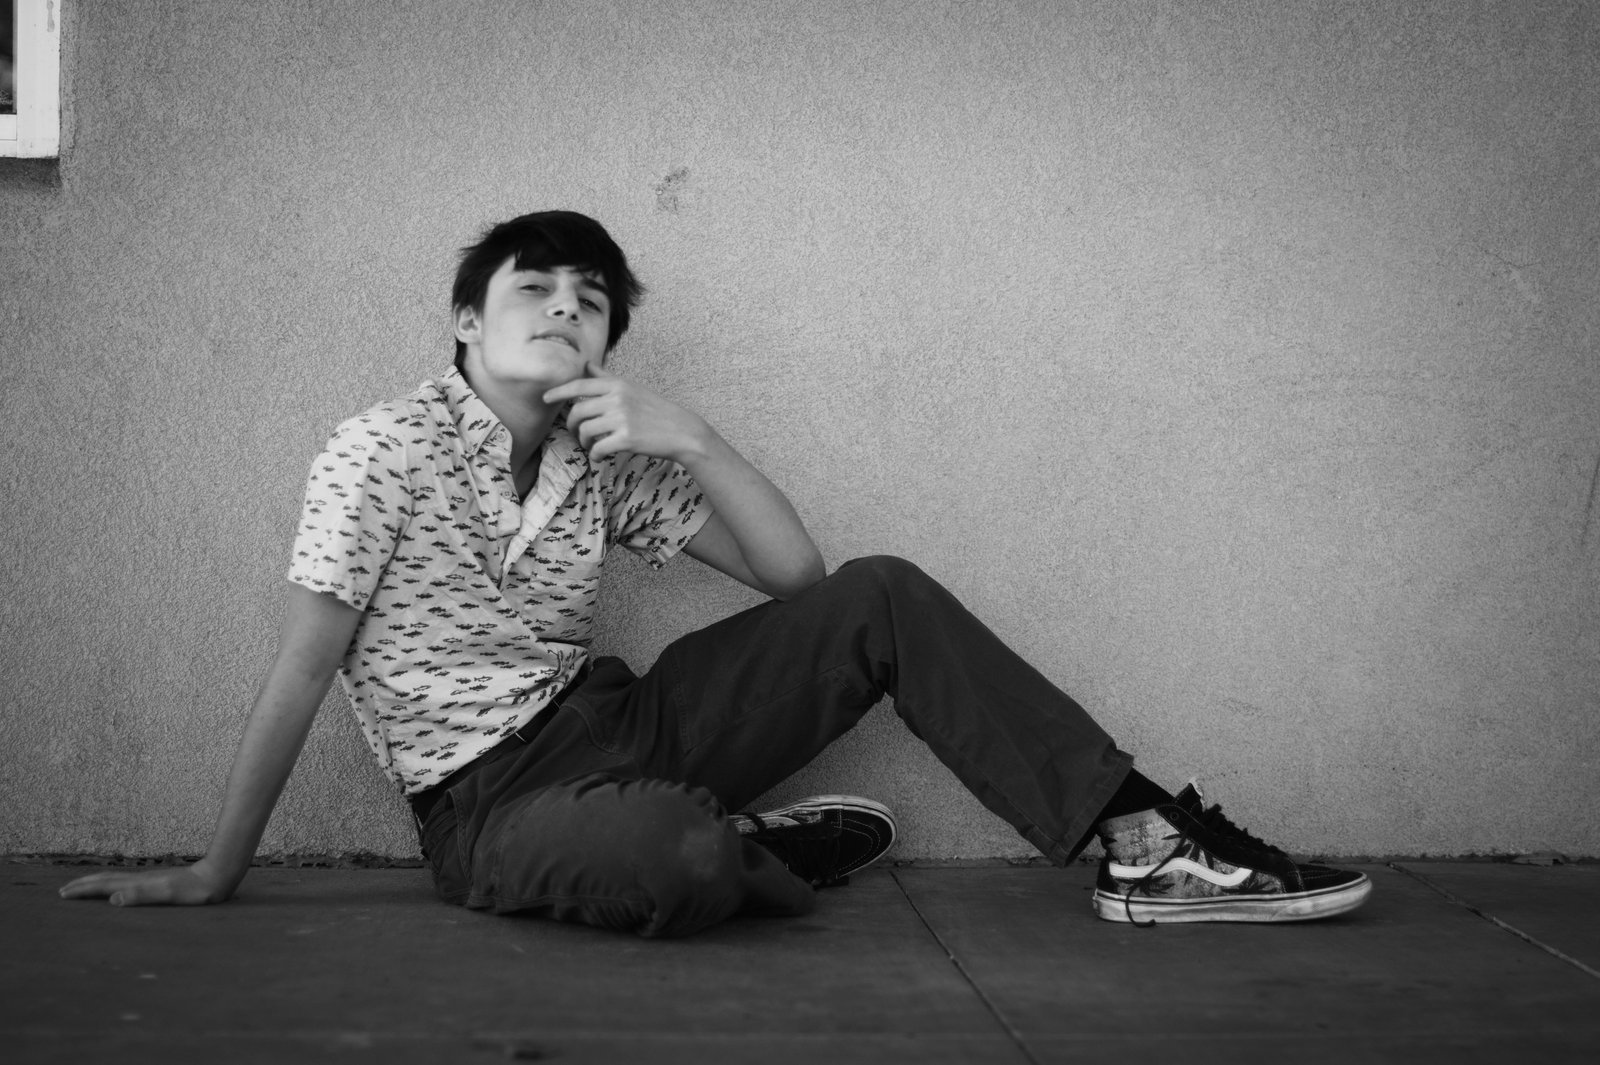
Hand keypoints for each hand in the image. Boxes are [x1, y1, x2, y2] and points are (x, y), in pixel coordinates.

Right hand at [59, 859, 239, 906]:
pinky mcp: (160, 882)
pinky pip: (129, 883)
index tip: (63, 894)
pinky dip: (115, 885)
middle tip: (63, 890)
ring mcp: (150, 879)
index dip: (83, 890)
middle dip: (84, 885)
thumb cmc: (195, 890)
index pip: (104, 886)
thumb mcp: (168, 895)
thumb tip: (112, 899)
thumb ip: (141, 895)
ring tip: (84, 887)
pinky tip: (120, 889)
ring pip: (117, 880)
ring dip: (97, 883)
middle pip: (107, 880)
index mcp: (139, 883)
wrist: (218, 875)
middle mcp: (142, 879)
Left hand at [543, 366, 708, 462]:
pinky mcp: (627, 438)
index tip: (546, 398)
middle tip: (575, 433)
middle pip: (577, 411)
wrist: (681, 431)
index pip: (579, 385)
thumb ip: (606, 378)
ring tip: (590, 445)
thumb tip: (587, 365)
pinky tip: (601, 456)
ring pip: (585, 431)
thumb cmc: (655, 410)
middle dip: (571, 425)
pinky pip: (598, 448)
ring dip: (583, 442)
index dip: (559, 392)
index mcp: (617, 385)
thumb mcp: (631, 388)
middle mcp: (617, 398)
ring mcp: (622, 418)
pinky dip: (595, 455)